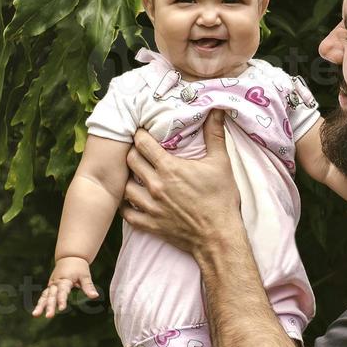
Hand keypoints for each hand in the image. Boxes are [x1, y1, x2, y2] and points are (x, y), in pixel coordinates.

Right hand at [32, 256, 97, 317]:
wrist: (69, 257)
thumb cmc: (79, 267)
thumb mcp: (85, 275)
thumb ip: (88, 286)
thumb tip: (95, 296)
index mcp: (65, 280)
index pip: (62, 292)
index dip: (62, 300)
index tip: (62, 309)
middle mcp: (56, 283)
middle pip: (51, 295)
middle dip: (49, 306)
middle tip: (48, 316)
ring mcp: (52, 285)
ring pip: (45, 296)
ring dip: (40, 305)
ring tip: (35, 315)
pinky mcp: (50, 287)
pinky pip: (44, 296)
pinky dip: (41, 303)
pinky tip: (37, 312)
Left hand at [120, 110, 242, 255]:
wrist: (219, 237)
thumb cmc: (221, 200)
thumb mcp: (221, 163)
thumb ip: (214, 134)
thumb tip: (217, 109)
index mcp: (170, 168)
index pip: (142, 144)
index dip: (141, 135)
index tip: (143, 133)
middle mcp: (156, 186)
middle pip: (130, 162)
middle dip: (133, 153)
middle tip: (139, 152)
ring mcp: (150, 207)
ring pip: (125, 187)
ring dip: (128, 180)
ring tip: (135, 176)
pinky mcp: (150, 225)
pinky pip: (127, 214)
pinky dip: (126, 206)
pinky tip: (132, 201)